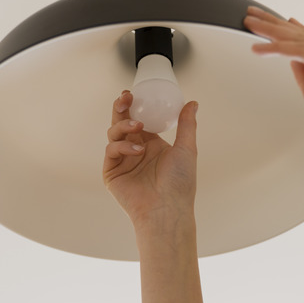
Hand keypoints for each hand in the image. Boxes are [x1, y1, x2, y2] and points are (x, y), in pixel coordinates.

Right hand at [103, 90, 198, 228]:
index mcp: (152, 145)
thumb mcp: (187, 149)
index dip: (134, 106)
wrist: (167, 209)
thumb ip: (187, 124)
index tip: (134, 93)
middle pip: (122, 122)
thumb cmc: (180, 184)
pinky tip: (137, 151)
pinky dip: (122, 146)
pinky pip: (111, 151)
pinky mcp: (111, 172)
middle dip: (121, 108)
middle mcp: (135, 151)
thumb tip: (192, 103)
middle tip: (126, 98)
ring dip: (123, 125)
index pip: (139, 119)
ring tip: (137, 127)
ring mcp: (122, 161)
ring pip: (114, 133)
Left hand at [243, 6, 303, 169]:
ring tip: (249, 23)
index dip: (296, 34)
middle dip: (277, 26)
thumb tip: (295, 63)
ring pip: (301, 40)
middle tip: (254, 16)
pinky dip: (277, 49)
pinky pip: (300, 51)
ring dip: (271, 31)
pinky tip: (257, 48)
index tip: (283, 23)